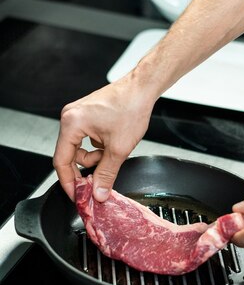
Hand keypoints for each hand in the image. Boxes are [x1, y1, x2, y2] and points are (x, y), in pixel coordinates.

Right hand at [53, 71, 153, 201]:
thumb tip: (99, 192)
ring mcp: (77, 115)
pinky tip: (113, 142)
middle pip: (70, 155)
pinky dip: (99, 146)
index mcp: (71, 124)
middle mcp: (70, 117)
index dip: (69, 183)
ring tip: (112, 152)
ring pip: (80, 148)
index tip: (77, 195)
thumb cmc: (131, 108)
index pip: (61, 162)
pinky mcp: (86, 115)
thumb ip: (106, 174)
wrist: (142, 88)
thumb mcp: (119, 149)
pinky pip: (86, 139)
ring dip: (95, 157)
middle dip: (87, 168)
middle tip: (99, 180)